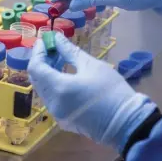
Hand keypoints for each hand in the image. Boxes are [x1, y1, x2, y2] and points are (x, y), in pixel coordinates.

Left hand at [27, 33, 156, 151]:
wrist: (126, 122)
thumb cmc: (111, 90)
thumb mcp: (92, 66)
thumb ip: (70, 52)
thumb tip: (57, 38)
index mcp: (58, 88)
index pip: (36, 67)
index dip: (38, 52)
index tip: (46, 40)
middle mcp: (52, 103)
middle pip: (37, 79)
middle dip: (43, 61)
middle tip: (54, 48)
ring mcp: (57, 114)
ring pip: (44, 90)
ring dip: (48, 74)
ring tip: (61, 60)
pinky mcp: (64, 121)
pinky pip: (52, 99)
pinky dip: (54, 86)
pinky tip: (66, 77)